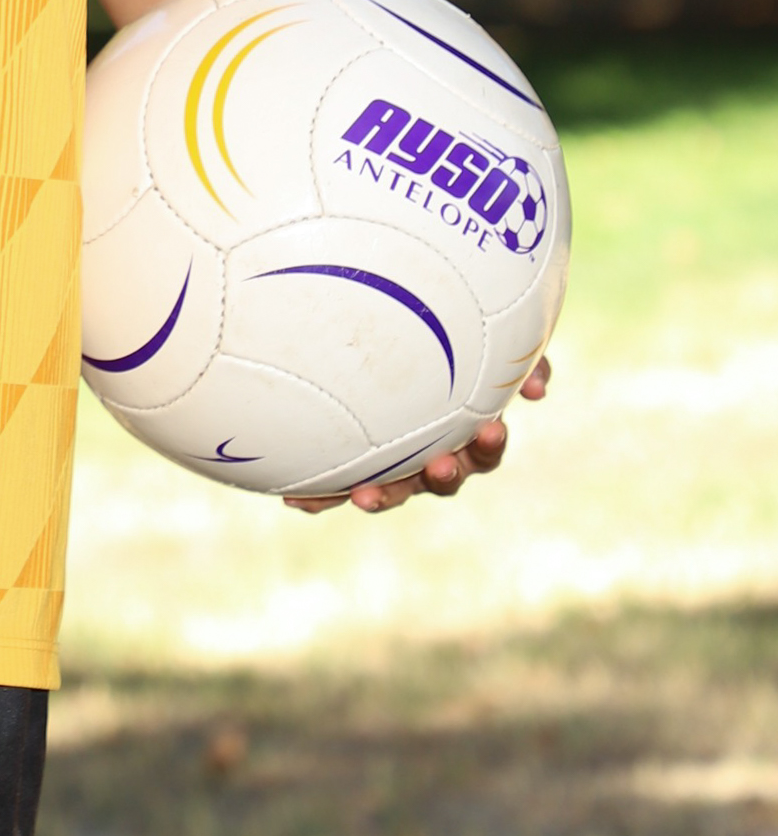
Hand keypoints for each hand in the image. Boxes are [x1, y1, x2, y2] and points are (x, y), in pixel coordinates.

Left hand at [284, 357, 551, 514]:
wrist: (388, 337)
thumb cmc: (445, 337)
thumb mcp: (481, 337)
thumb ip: (516, 357)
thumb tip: (540, 389)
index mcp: (465, 431)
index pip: (484, 449)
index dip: (489, 445)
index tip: (494, 428)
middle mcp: (434, 454)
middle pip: (444, 479)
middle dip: (443, 478)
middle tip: (440, 466)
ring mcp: (394, 463)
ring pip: (392, 489)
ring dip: (382, 496)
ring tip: (364, 496)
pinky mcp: (355, 463)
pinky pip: (339, 483)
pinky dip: (322, 495)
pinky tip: (295, 498)